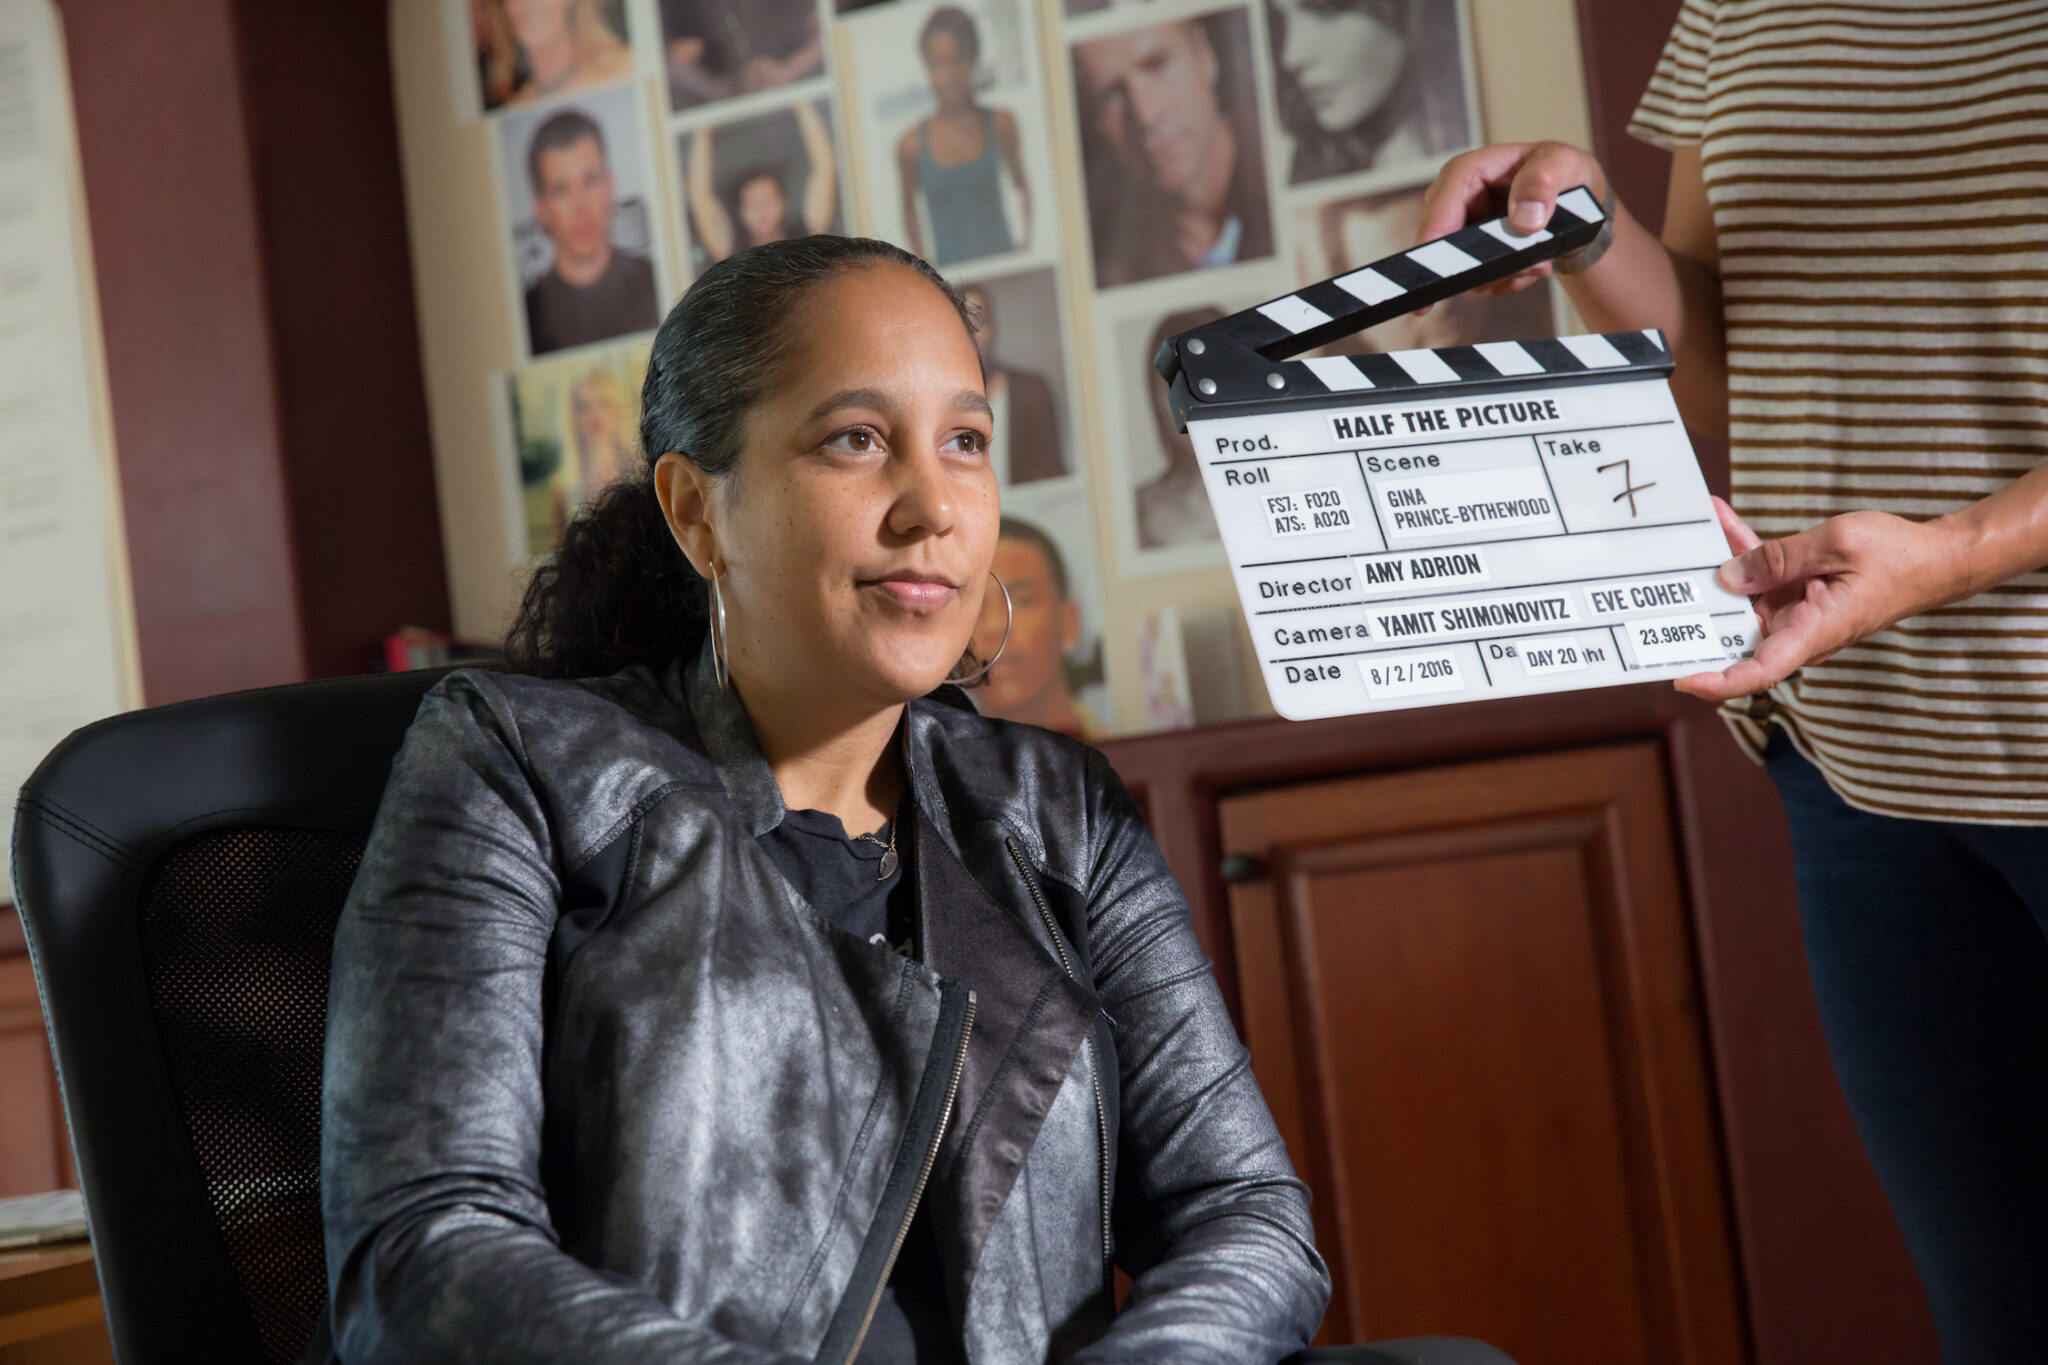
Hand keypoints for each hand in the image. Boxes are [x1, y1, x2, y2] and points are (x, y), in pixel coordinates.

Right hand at [1415, 142, 1608, 305]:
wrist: (1573, 199)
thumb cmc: (1562, 172)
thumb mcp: (1562, 164)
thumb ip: (1542, 183)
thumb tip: (1524, 219)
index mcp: (1465, 173)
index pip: (1438, 215)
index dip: (1432, 248)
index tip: (1435, 277)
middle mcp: (1453, 203)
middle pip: (1447, 250)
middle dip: (1490, 265)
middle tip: (1534, 264)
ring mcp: (1458, 232)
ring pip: (1465, 273)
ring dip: (1506, 275)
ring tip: (1540, 261)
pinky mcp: (1469, 255)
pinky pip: (1480, 283)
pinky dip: (1509, 280)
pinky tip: (1533, 264)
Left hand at [1675, 497, 1972, 701]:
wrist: (1934, 557)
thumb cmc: (1897, 555)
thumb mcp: (1835, 544)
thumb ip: (1779, 558)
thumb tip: (1728, 576)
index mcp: (1813, 631)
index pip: (1759, 671)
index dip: (1719, 682)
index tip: (1683, 679)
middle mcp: (1799, 630)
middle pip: (1737, 632)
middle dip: (1698, 611)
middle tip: (1657, 585)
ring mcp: (1797, 614)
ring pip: (1743, 597)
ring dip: (1717, 565)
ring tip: (1688, 531)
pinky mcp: (1799, 594)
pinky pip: (1762, 576)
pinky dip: (1744, 549)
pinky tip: (1720, 518)